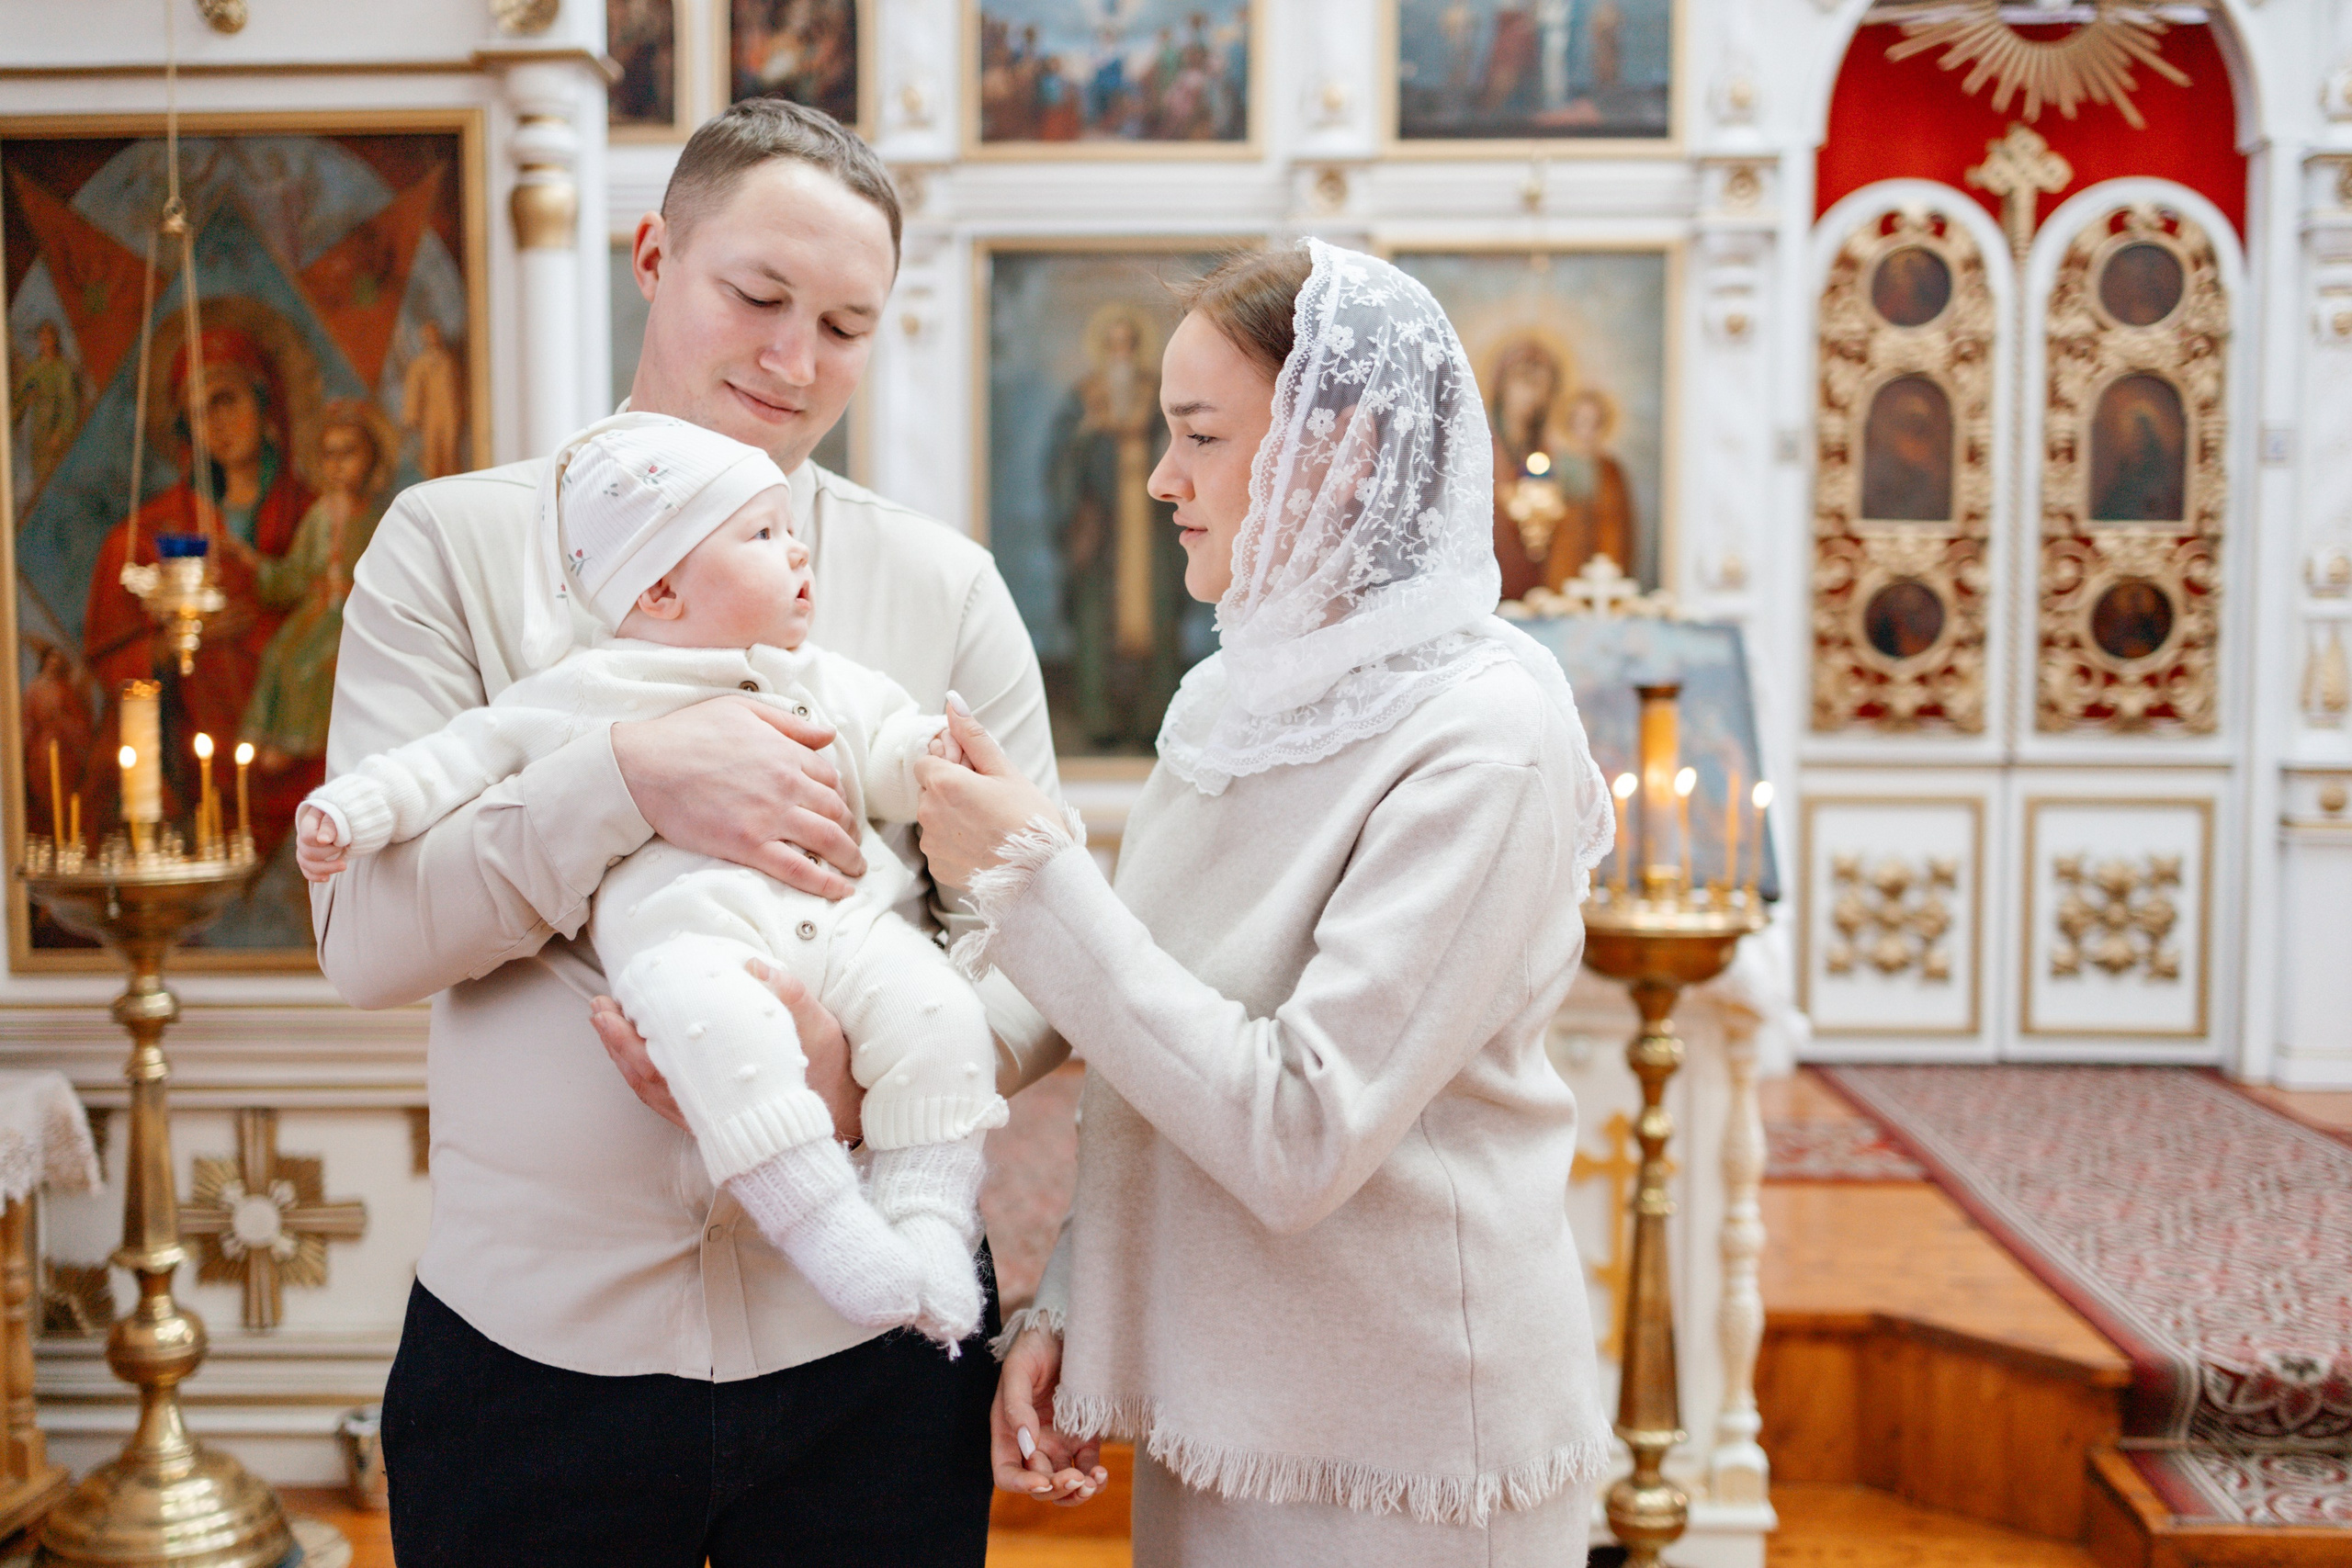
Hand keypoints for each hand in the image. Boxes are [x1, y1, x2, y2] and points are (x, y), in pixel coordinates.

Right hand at [294, 805, 344, 881]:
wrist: (346, 820)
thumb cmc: (343, 814)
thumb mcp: (339, 815)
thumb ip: (330, 825)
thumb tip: (323, 840)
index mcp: (308, 821)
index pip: (307, 836)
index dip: (322, 840)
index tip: (340, 839)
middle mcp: (302, 836)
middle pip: (307, 852)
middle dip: (329, 853)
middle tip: (345, 846)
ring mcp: (304, 849)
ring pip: (306, 864)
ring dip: (325, 868)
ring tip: (344, 865)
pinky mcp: (309, 860)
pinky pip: (307, 871)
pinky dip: (316, 876)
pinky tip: (327, 878)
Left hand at [589, 957, 861, 1141]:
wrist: (840, 1113)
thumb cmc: (826, 1070)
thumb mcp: (819, 1029)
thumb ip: (788, 996)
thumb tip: (753, 967)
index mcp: (727, 1087)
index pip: (662, 1068)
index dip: (631, 1039)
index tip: (615, 1007)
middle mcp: (708, 1107)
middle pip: (646, 1078)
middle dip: (617, 1043)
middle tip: (600, 1007)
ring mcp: (706, 1114)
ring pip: (650, 1089)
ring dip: (623, 1056)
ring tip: (607, 1020)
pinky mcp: (708, 1115)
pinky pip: (662, 1096)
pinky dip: (641, 1071)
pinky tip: (635, 1048)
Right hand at [612, 696, 864, 899]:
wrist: (643, 765)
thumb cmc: (686, 733)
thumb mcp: (742, 710)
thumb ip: (789, 723)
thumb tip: (828, 734)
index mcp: (786, 753)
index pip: (831, 778)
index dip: (840, 796)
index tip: (840, 809)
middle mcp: (786, 785)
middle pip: (836, 811)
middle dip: (851, 829)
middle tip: (854, 843)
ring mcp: (769, 817)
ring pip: (827, 841)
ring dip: (849, 858)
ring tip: (856, 870)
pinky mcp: (748, 845)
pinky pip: (798, 869)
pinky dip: (825, 883)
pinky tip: (840, 891)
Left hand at [914, 698, 1063, 889]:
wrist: (1041, 873)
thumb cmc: (1029, 818)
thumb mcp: (1005, 770)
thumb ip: (973, 736)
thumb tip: (953, 702)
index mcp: (944, 783)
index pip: (926, 761)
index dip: (949, 764)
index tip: (974, 775)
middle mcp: (929, 814)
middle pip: (930, 790)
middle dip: (951, 790)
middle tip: (987, 800)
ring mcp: (932, 844)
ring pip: (934, 819)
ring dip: (952, 817)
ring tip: (988, 825)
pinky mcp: (938, 867)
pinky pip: (940, 845)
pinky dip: (956, 842)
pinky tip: (983, 844)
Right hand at [992, 1327, 1105, 1503]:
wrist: (1064, 1329)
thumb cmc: (1034, 1347)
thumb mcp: (1018, 1369)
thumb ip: (1016, 1405)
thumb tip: (1026, 1442)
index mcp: (1009, 1434)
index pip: (1008, 1474)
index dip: (1022, 1485)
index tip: (1043, 1480)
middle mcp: (1034, 1445)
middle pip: (1039, 1486)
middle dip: (1055, 1489)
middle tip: (1074, 1478)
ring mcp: (1060, 1444)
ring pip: (1065, 1486)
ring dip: (1076, 1494)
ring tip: (1090, 1483)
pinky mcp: (1085, 1439)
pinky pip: (1089, 1470)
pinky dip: (1095, 1481)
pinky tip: (1101, 1474)